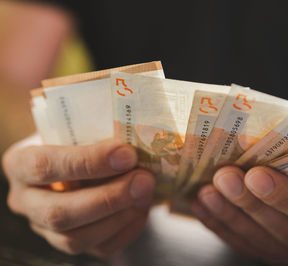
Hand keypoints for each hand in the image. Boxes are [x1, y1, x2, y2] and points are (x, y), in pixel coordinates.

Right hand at [2, 134, 154, 256]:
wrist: (88, 163)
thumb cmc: (83, 139)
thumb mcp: (81, 125)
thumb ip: (98, 129)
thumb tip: (138, 135)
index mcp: (20, 163)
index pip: (43, 166)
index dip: (87, 162)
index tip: (126, 154)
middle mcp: (26, 200)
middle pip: (58, 213)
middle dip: (107, 198)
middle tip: (143, 180)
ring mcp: (46, 228)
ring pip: (76, 238)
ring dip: (119, 216)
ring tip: (146, 192)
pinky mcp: (70, 243)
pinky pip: (99, 248)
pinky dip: (126, 229)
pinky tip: (141, 208)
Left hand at [191, 166, 287, 264]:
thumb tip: (261, 134)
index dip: (286, 197)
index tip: (256, 174)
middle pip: (281, 229)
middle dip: (248, 202)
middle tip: (223, 176)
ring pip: (255, 239)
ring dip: (228, 213)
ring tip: (206, 189)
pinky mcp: (267, 255)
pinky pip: (239, 243)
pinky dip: (218, 223)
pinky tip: (200, 203)